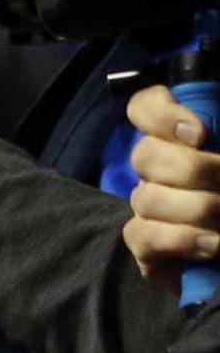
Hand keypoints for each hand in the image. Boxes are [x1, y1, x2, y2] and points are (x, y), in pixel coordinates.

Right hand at [125, 82, 219, 286]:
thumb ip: (218, 148)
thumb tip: (206, 146)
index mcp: (181, 142)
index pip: (146, 107)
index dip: (162, 116)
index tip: (200, 134)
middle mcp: (157, 169)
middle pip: (145, 153)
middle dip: (192, 170)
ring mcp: (148, 206)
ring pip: (146, 198)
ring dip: (194, 210)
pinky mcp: (145, 244)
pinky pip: (141, 235)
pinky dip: (179, 239)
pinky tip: (212, 245)